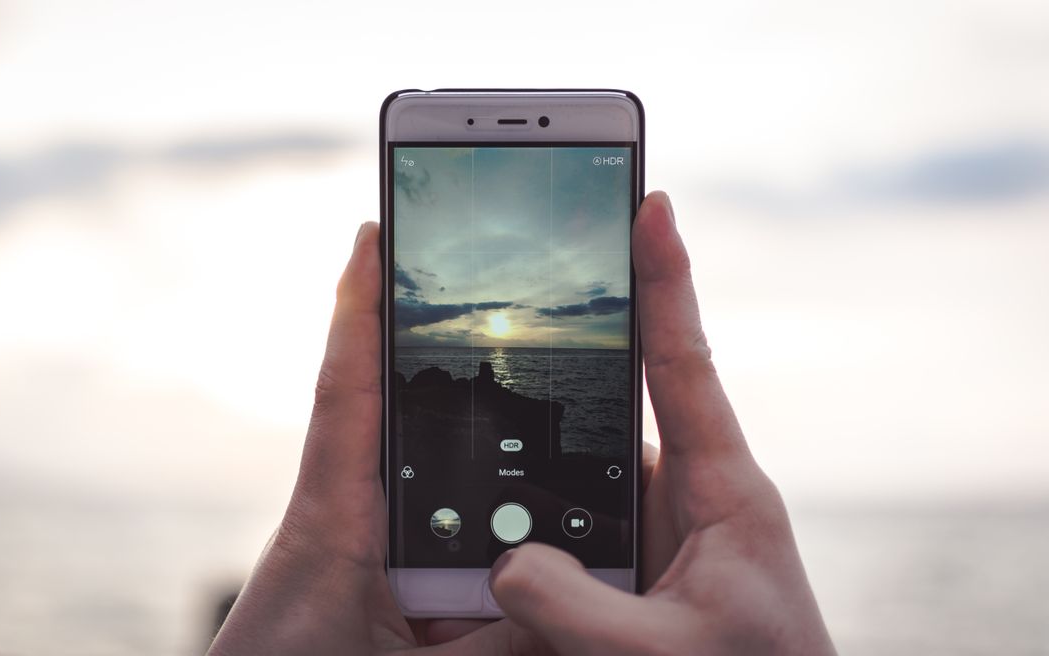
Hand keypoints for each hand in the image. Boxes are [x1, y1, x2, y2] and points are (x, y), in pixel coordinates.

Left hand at [207, 224, 542, 654]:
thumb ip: (494, 645)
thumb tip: (574, 607)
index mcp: (332, 522)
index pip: (347, 392)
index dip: (358, 310)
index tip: (371, 234)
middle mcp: (346, 522)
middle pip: (408, 432)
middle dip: (447, 377)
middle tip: (503, 316)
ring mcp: (362, 555)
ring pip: (436, 499)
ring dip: (483, 484)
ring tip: (549, 472)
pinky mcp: (376, 589)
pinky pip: (442, 552)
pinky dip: (485, 549)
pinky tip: (528, 571)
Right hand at [487, 192, 836, 654]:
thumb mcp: (662, 653)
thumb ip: (578, 610)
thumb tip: (503, 562)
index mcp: (724, 487)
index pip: (684, 363)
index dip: (666, 280)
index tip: (651, 204)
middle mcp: (692, 489)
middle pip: (620, 400)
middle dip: (568, 357)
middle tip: (509, 300)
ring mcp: (665, 521)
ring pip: (587, 466)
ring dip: (539, 461)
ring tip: (475, 431)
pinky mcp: (641, 554)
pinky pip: (580, 514)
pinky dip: (539, 514)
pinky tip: (496, 528)